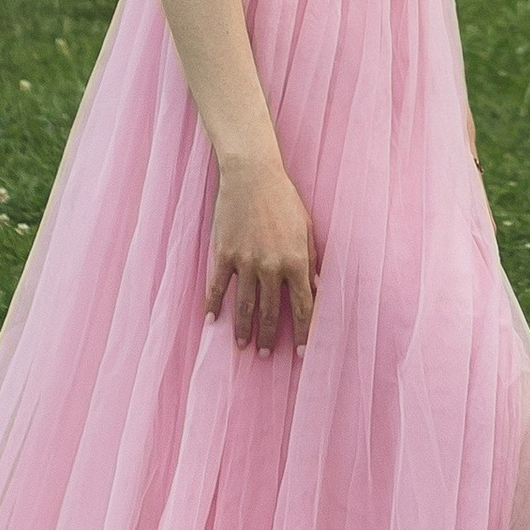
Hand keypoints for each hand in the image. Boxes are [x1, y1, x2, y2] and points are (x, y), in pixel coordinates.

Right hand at [207, 154, 316, 355]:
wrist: (252, 175)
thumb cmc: (284, 198)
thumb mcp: (306, 228)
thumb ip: (311, 260)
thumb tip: (318, 288)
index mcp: (295, 261)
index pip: (303, 306)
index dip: (304, 332)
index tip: (303, 353)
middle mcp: (270, 266)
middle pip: (271, 311)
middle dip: (270, 336)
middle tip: (266, 355)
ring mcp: (245, 261)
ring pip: (244, 304)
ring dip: (243, 328)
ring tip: (241, 346)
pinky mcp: (223, 254)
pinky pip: (217, 286)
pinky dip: (213, 305)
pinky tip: (211, 321)